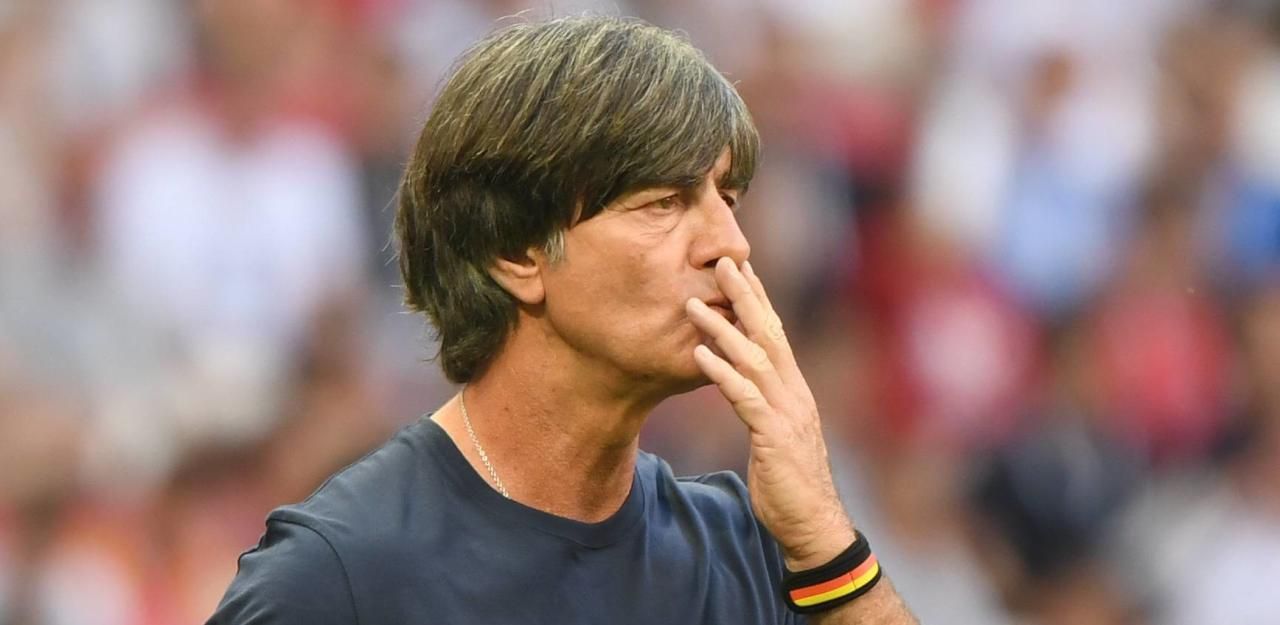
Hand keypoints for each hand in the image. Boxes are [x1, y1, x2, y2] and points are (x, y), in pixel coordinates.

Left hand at [685, 257, 854, 569]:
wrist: (813, 524)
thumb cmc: (790, 481)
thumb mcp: (775, 433)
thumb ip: (762, 404)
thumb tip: (742, 383)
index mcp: (794, 389)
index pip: (776, 334)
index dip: (758, 299)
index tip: (740, 267)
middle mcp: (794, 392)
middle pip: (768, 333)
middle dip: (745, 295)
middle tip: (723, 261)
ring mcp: (787, 412)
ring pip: (754, 359)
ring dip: (723, 328)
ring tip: (694, 304)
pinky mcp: (774, 436)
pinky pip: (745, 397)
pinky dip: (722, 373)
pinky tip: (700, 354)